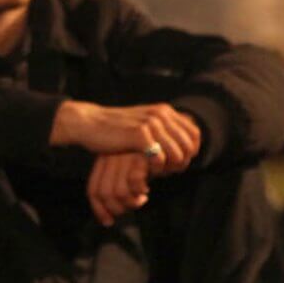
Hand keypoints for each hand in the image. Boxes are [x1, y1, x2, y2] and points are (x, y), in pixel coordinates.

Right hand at [51, 101, 200, 172]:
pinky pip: (160, 159)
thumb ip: (161, 131)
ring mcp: (151, 123)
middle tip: (166, 171)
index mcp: (164, 110)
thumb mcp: (142, 125)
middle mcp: (161, 114)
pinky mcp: (140, 134)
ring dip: (168, 168)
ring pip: (177, 155)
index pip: (194, 134)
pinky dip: (156, 168)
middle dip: (180, 163)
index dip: (191, 152)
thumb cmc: (114, 130)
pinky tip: (145, 169)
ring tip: (155, 171)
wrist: (88, 123)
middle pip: (189, 146)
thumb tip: (182, 148)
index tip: (177, 163)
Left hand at [87, 152, 149, 225]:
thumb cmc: (148, 158)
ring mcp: (124, 156)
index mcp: (103, 160)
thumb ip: (118, 185)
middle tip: (131, 207)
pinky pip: (135, 182)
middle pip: (104, 194)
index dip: (99, 210)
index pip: (93, 190)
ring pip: (119, 192)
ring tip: (141, 199)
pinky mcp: (140, 155)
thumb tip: (111, 214)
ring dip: (131, 202)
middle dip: (117, 209)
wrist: (167, 140)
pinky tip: (146, 189)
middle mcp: (110, 157)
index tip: (108, 222)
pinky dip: (140, 191)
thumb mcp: (128, 169)